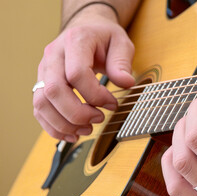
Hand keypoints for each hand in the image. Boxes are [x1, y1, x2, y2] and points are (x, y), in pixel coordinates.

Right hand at [33, 11, 134, 141]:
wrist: (86, 29)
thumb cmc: (104, 37)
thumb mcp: (121, 43)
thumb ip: (122, 63)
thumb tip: (126, 83)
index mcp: (75, 41)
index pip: (77, 73)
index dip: (95, 95)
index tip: (112, 104)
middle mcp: (53, 55)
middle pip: (54, 90)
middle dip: (77, 113)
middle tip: (99, 119)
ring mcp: (44, 70)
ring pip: (41, 103)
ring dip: (64, 123)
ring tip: (87, 129)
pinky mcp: (42, 84)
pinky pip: (39, 109)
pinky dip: (53, 127)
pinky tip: (73, 134)